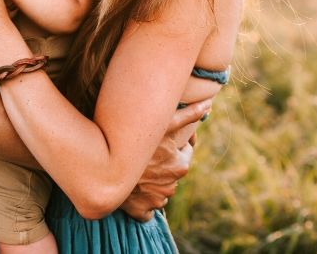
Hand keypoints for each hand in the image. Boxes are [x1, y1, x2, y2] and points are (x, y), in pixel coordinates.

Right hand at [119, 98, 211, 220]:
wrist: (107, 165)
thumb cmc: (137, 140)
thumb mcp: (165, 124)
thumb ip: (189, 115)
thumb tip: (209, 106)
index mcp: (180, 166)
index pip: (185, 153)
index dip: (175, 144)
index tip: (163, 140)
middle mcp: (171, 186)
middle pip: (171, 172)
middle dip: (163, 164)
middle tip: (147, 153)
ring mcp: (156, 200)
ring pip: (160, 190)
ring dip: (153, 182)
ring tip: (138, 169)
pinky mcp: (141, 211)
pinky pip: (146, 208)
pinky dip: (142, 201)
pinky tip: (134, 189)